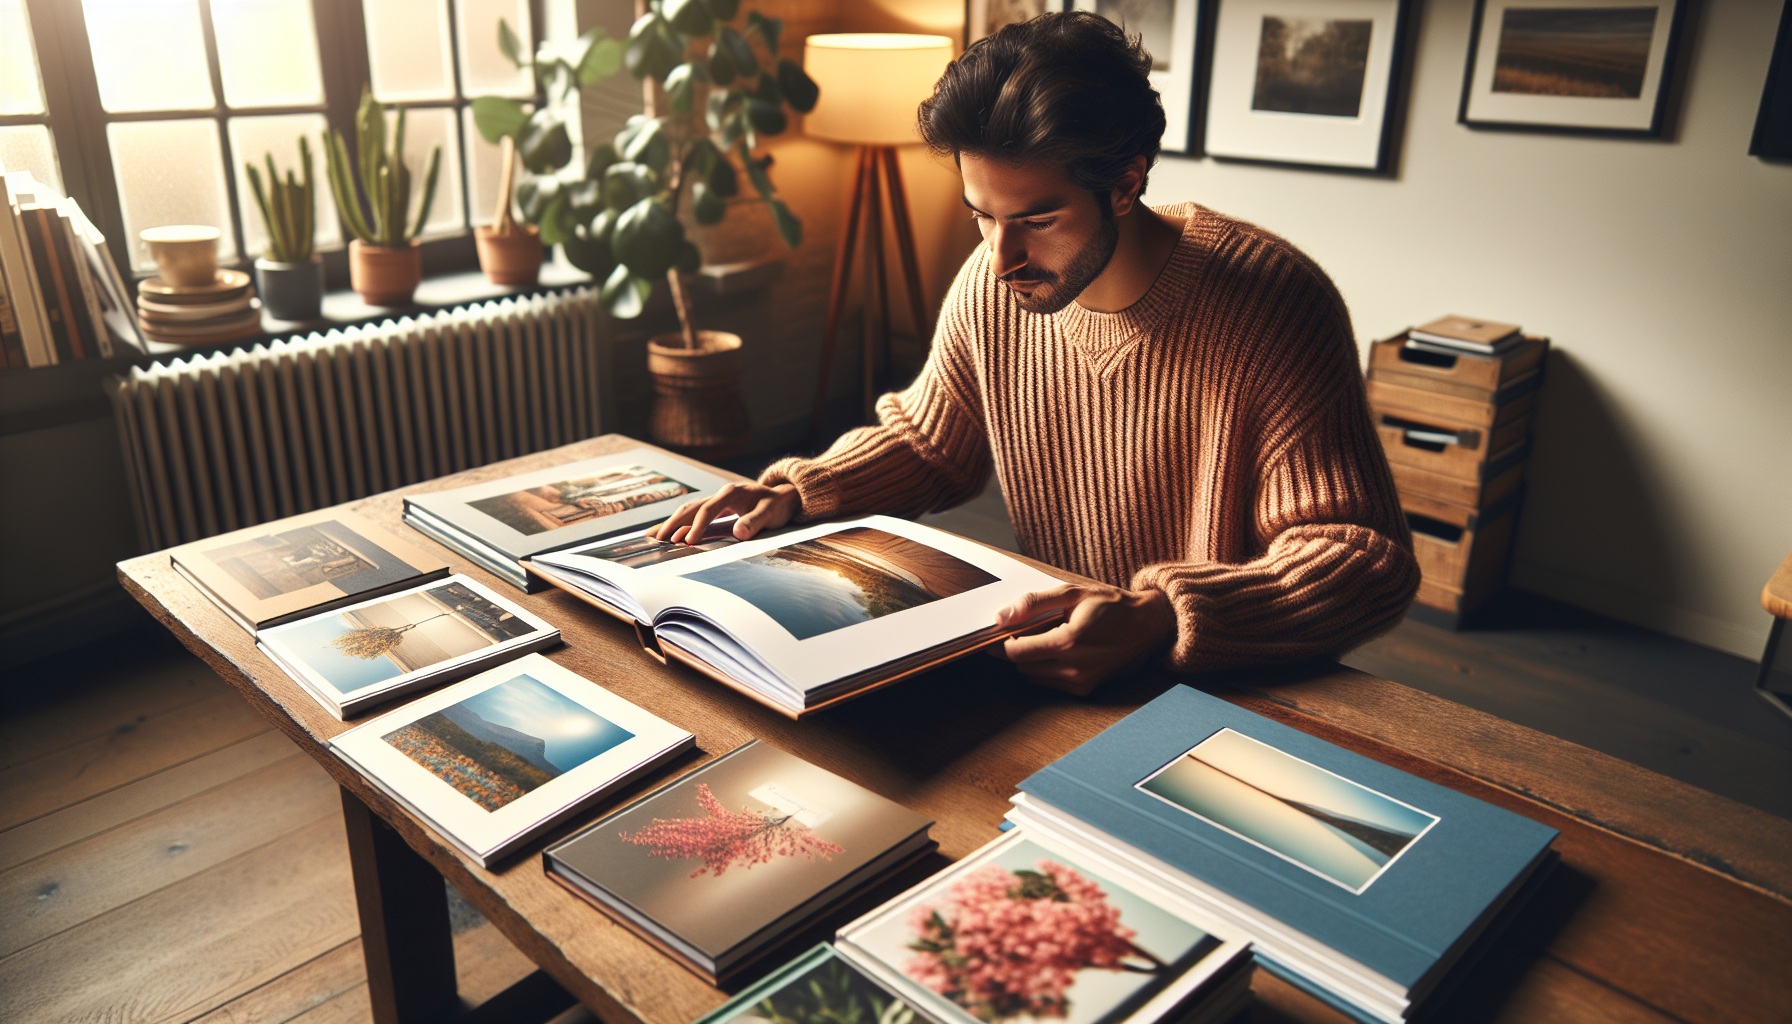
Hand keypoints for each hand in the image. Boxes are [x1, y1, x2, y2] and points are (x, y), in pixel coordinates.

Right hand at [650, 481, 800, 543]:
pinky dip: (680, 523)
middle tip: (659, 539)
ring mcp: (717, 500)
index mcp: (731, 493)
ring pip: (689, 510)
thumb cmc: (777, 506)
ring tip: (655, 538)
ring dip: (672, 523)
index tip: (688, 541)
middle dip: (674, 523)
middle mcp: (720, 494)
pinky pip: (694, 514)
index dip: (697, 526)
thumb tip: (739, 532)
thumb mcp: (771, 513)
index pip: (708, 510)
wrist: (782, 497)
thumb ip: (755, 521)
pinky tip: (668, 533)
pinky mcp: (716, 507)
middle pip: (691, 507)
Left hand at [993, 583, 1175, 695]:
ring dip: (1032, 661)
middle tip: (1027, 631)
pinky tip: (1060, 652)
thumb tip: (1000, 617)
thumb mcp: (1072, 593)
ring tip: (1047, 639)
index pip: (1016, 652)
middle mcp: (1074, 668)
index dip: (1005, 641)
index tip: (1007, 630)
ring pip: (1034, 677)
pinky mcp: (1086, 690)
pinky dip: (1047, 670)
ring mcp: (1081, 682)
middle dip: (1018, 649)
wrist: (1148, 625)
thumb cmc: (1112, 605)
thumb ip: (1033, 603)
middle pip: (1022, 666)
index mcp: (1068, 642)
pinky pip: (1051, 684)